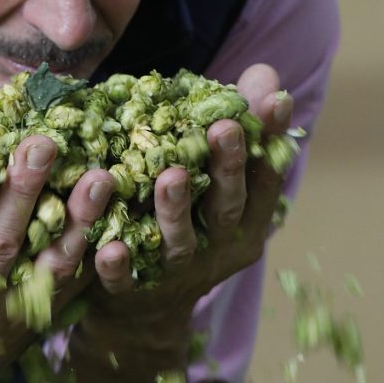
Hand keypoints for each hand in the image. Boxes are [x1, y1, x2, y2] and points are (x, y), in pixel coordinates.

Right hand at [0, 135, 113, 382]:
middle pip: (3, 247)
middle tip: (44, 144)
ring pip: (51, 266)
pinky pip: (74, 282)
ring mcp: (13, 315)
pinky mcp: (40, 316)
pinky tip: (117, 208)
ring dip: (79, 220)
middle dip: (25, 194)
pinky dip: (97, 247)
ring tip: (100, 175)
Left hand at [90, 62, 292, 312]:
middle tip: (224, 128)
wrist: (144, 308)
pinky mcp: (133, 292)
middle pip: (226, 210)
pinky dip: (118, 266)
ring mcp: (176, 273)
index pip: (263, 179)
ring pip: (178, 243)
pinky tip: (108, 248)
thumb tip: (264, 75)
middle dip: (227, 169)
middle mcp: (216, 248)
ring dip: (174, 210)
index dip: (271, 141)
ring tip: (169, 177)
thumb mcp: (214, 180)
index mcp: (243, 221)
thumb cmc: (187, 223)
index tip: (274, 101)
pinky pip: (125, 281)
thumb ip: (235, 129)